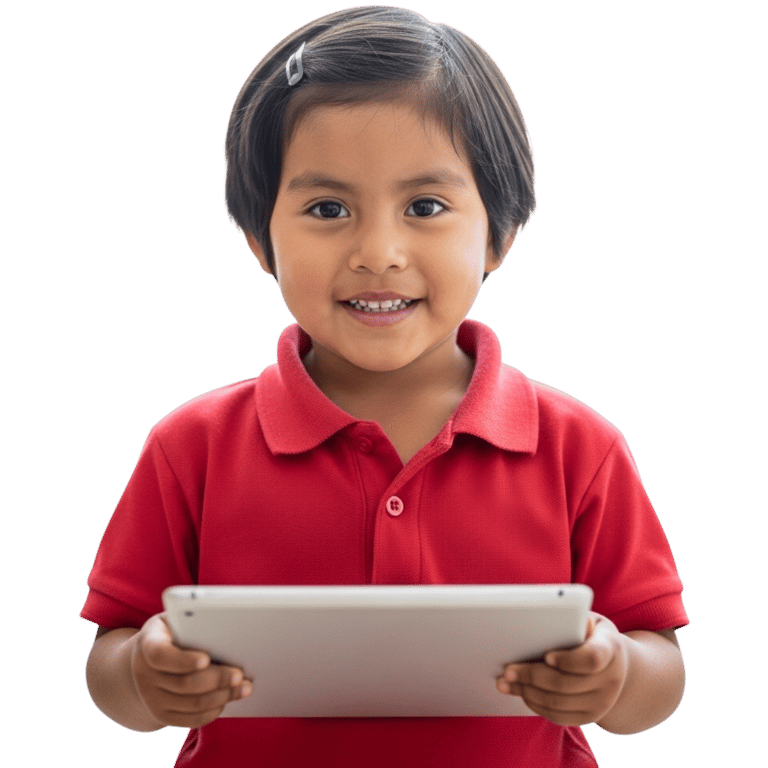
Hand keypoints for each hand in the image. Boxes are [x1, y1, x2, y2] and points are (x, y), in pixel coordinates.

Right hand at [129, 613, 251, 727]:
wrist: (149, 660)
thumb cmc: (173, 631)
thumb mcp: (175, 620)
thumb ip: (193, 620)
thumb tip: (227, 625)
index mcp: (148, 643)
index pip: (160, 655)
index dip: (183, 660)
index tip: (206, 659)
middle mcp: (144, 674)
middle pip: (184, 683)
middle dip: (217, 679)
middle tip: (240, 675)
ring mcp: (151, 698)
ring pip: (191, 703)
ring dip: (222, 696)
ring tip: (243, 687)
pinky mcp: (161, 715)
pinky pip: (190, 719)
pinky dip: (212, 711)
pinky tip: (227, 699)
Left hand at [496, 612, 628, 725]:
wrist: (616, 667)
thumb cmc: (593, 636)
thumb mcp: (592, 622)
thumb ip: (577, 619)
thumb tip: (564, 618)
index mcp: (611, 650)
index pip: (592, 659)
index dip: (568, 660)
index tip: (546, 655)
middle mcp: (610, 680)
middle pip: (566, 684)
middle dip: (532, 676)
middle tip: (508, 669)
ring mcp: (601, 703)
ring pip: (558, 702)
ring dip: (527, 692)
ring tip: (505, 682)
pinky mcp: (589, 717)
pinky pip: (559, 716)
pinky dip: (536, 704)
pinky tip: (521, 692)